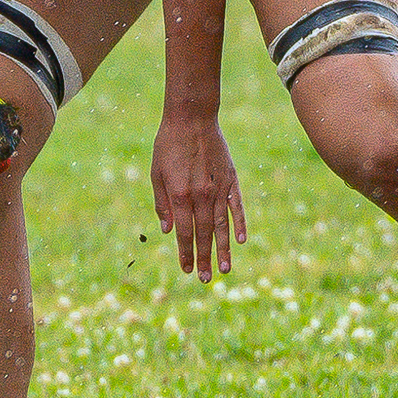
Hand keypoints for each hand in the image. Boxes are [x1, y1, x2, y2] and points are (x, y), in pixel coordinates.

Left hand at [149, 108, 244, 278]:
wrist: (192, 118)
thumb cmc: (169, 145)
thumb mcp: (156, 173)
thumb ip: (162, 203)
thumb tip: (167, 230)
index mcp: (180, 195)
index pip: (183, 232)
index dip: (185, 252)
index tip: (186, 269)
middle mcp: (201, 195)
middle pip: (204, 234)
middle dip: (204, 258)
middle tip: (206, 279)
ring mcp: (218, 188)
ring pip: (222, 225)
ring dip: (223, 249)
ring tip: (225, 269)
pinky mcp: (231, 180)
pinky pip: (236, 207)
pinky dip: (239, 224)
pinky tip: (240, 241)